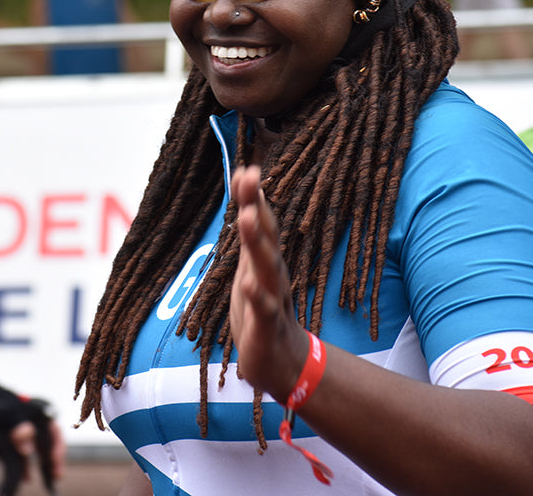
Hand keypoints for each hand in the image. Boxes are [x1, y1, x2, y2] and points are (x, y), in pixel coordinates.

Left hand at [0, 382, 64, 489]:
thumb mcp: (6, 415)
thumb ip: (19, 429)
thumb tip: (29, 449)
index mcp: (35, 413)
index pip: (53, 431)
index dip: (57, 446)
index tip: (54, 460)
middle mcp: (32, 420)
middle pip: (49, 440)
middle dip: (54, 458)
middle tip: (57, 475)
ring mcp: (22, 429)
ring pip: (38, 448)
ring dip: (43, 464)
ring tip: (49, 480)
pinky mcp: (12, 436)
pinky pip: (22, 452)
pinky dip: (26, 464)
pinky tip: (27, 477)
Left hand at [229, 165, 308, 398]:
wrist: (285, 365)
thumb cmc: (264, 311)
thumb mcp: (251, 269)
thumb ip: (250, 237)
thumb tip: (250, 201)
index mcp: (266, 260)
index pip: (260, 221)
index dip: (252, 196)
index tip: (246, 167)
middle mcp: (273, 274)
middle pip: (267, 236)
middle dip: (257, 206)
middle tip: (250, 178)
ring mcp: (273, 299)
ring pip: (266, 267)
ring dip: (257, 242)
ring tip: (247, 218)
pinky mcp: (267, 327)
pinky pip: (264, 310)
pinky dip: (258, 296)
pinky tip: (249, 282)